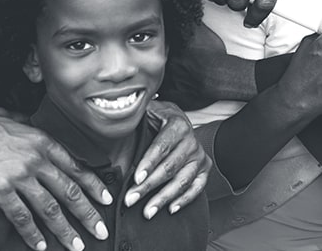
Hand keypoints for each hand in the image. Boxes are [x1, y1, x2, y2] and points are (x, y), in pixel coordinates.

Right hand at [0, 111, 110, 250]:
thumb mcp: (7, 118)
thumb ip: (26, 125)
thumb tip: (33, 125)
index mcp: (41, 141)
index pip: (76, 167)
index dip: (94, 185)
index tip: (106, 199)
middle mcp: (35, 159)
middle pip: (70, 190)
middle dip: (88, 213)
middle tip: (101, 230)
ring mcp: (18, 175)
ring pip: (50, 207)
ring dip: (66, 230)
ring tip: (77, 245)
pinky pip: (21, 217)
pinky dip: (32, 234)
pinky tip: (40, 246)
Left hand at [126, 101, 210, 218]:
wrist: (178, 120)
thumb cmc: (158, 118)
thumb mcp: (148, 110)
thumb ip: (136, 115)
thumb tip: (118, 120)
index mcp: (178, 125)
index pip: (162, 146)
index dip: (148, 163)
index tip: (136, 179)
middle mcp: (191, 141)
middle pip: (170, 167)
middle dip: (149, 186)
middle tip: (130, 199)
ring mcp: (198, 156)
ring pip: (182, 180)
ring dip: (164, 198)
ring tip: (147, 211)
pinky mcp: (204, 168)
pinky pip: (197, 187)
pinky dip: (185, 199)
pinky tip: (171, 209)